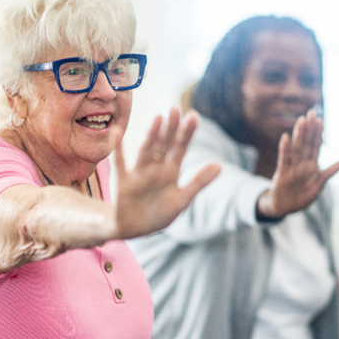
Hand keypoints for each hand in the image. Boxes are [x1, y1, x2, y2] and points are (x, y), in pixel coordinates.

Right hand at [112, 108, 220, 239]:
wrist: (134, 229)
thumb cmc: (158, 213)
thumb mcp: (182, 200)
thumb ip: (199, 182)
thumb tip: (220, 165)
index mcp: (170, 172)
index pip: (180, 148)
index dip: (187, 133)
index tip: (193, 115)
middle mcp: (155, 168)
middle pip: (164, 145)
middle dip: (171, 128)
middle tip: (176, 109)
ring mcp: (139, 174)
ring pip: (147, 151)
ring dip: (152, 135)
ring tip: (158, 118)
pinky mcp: (124, 183)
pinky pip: (120, 163)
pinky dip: (118, 148)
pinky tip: (117, 132)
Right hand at [256, 110, 338, 219]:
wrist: (286, 207)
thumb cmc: (303, 195)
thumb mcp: (320, 184)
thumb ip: (332, 171)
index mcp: (312, 164)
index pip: (315, 145)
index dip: (318, 132)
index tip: (320, 119)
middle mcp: (302, 163)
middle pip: (306, 142)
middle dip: (309, 128)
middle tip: (311, 112)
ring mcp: (292, 167)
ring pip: (296, 147)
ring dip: (299, 134)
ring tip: (301, 120)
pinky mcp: (282, 173)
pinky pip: (284, 159)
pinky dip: (285, 148)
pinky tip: (286, 137)